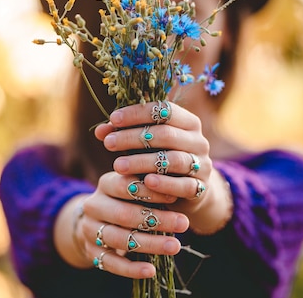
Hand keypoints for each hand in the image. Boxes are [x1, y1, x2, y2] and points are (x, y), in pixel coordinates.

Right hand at [76, 179, 188, 278]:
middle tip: (183, 224)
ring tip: (174, 246)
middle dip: (156, 219)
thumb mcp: (134, 188)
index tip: (175, 196)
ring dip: (149, 244)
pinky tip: (150, 270)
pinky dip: (131, 269)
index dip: (150, 191)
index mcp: (105, 184)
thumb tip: (177, 190)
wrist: (96, 221)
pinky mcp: (92, 252)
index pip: (125, 185)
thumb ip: (150, 187)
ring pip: (119, 239)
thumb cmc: (126, 200)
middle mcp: (94, 206)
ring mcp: (90, 230)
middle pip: (123, 214)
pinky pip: (110, 263)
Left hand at [94, 101, 213, 214]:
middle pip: (166, 134)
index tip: (113, 119)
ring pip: (174, 159)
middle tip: (108, 144)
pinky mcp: (201, 187)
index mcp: (188, 122)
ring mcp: (202, 164)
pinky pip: (185, 185)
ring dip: (143, 162)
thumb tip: (99, 131)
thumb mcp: (144, 145)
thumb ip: (125, 135)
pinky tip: (146, 182)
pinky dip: (166, 184)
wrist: (186, 192)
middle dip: (134, 138)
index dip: (138, 113)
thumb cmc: (161, 160)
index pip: (165, 109)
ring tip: (118, 166)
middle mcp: (198, 140)